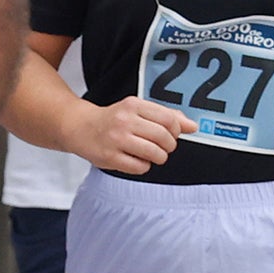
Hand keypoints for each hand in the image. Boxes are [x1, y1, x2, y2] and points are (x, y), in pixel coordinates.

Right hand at [65, 96, 195, 174]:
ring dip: (158, 157)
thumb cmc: (113, 119)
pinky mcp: (110, 157)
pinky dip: (142, 166)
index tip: (172, 134)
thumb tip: (193, 126)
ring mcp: (116, 139)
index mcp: (133, 105)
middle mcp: (124, 121)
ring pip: (155, 154)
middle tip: (162, 146)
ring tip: (150, 154)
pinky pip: (140, 167)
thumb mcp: (138, 110)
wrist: (80, 127)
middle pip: (164, 137)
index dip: (176, 131)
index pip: (169, 119)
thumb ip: (166, 116)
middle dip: (168, 146)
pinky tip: (135, 159)